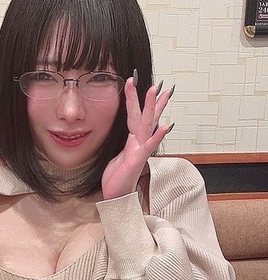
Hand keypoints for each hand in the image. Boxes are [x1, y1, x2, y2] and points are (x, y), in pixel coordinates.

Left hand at [101, 76, 173, 199]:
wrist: (116, 196)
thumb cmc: (117, 178)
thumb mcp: (118, 156)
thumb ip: (127, 144)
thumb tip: (132, 134)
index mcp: (133, 140)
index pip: (138, 116)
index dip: (142, 101)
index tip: (150, 86)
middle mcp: (139, 142)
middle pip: (145, 116)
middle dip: (150, 99)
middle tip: (156, 83)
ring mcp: (140, 150)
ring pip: (147, 125)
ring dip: (152, 107)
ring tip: (158, 91)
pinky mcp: (138, 159)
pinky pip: (149, 146)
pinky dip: (157, 136)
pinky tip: (165, 126)